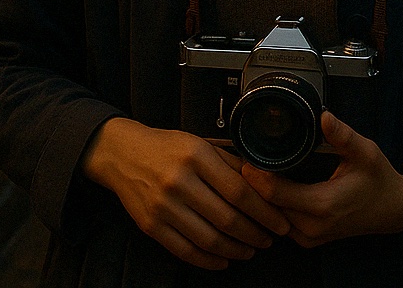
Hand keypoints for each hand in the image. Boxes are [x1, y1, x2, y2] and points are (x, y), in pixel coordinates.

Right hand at [80, 117, 291, 269]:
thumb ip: (231, 162)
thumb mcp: (199, 142)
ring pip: (209, 239)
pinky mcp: (150, 226)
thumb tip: (266, 182)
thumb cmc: (166, 147)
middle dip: (256, 234)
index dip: (265, 212)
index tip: (281, 222)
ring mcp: (162, 206)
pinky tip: (224, 260)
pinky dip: (209, 260)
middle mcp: (179, 181)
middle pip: (227, 219)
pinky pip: (186, 251)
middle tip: (270, 239)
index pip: (239, 191)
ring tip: (250, 249)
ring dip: (236, 250)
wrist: (121, 154)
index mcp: (196, 156)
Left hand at [239, 111, 402, 247]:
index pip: (275, 194)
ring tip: (250, 171)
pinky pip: (279, 225)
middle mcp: (313, 226)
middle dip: (252, 185)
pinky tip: (266, 188)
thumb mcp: (365, 152)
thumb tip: (324, 116)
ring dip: (258, 197)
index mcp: (323, 205)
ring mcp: (310, 237)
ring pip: (270, 218)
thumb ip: (343, 135)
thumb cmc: (379, 179)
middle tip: (240, 159)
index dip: (256, 175)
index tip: (244, 156)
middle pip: (266, 207)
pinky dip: (270, 208)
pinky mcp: (309, 240)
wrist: (394, 210)